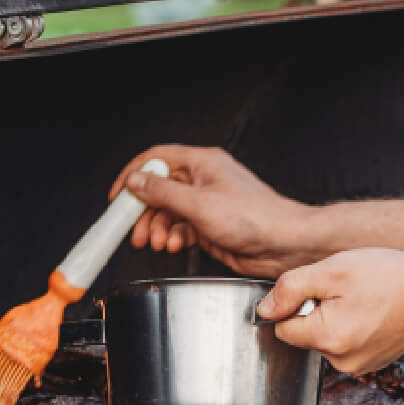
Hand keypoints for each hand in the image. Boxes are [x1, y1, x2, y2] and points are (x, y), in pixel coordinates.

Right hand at [109, 146, 315, 278]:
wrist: (286, 245)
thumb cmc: (256, 218)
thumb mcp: (200, 204)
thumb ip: (163, 193)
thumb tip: (136, 181)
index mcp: (202, 163)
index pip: (157, 159)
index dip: (133, 175)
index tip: (117, 197)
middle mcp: (204, 180)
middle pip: (159, 189)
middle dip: (143, 211)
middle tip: (133, 230)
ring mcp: (207, 203)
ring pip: (169, 212)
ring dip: (158, 228)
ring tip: (157, 242)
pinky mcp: (211, 225)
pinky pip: (182, 228)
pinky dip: (174, 237)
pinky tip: (174, 245)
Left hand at [255, 250, 403, 374]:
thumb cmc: (390, 276)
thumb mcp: (333, 270)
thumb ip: (290, 289)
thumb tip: (263, 310)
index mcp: (328, 340)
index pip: (282, 328)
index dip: (294, 303)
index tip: (321, 288)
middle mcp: (342, 362)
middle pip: (305, 335)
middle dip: (317, 311)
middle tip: (348, 290)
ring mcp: (360, 365)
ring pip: (326, 339)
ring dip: (336, 318)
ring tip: (365, 299)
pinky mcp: (374, 361)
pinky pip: (347, 343)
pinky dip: (354, 326)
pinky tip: (375, 309)